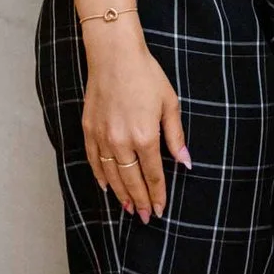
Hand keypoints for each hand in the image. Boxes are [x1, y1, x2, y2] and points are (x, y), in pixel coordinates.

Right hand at [79, 17, 187, 222]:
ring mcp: (102, 137)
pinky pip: (94, 161)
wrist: (115, 56)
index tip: (160, 209)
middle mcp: (121, 141)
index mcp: (144, 136)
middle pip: (131, 180)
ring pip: (111, 175)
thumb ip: (176, 137)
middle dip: (139, 201)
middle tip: (145, 217)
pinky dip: (100, 176)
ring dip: (120, 194)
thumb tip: (185, 162)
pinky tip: (106, 186)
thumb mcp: (170, 104)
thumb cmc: (146, 76)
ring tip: (129, 208)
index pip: (152, 174)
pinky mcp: (88, 130)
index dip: (157, 193)